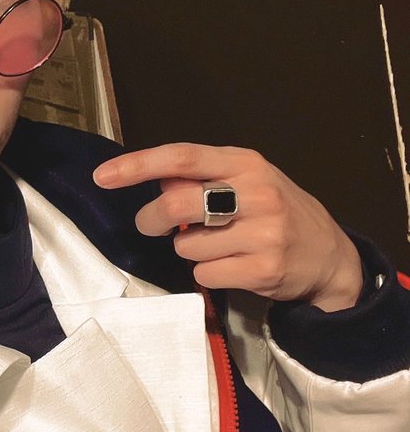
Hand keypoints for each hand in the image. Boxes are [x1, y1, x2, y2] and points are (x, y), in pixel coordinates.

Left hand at [93, 143, 362, 310]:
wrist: (329, 256)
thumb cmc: (275, 212)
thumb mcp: (246, 182)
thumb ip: (202, 179)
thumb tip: (155, 182)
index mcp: (245, 163)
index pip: (181, 158)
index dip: (138, 166)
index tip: (102, 177)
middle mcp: (256, 193)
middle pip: (176, 205)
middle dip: (151, 219)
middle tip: (151, 225)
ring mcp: (263, 232)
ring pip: (187, 245)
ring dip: (188, 249)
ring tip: (216, 246)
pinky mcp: (264, 269)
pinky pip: (205, 273)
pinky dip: (207, 273)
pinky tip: (230, 267)